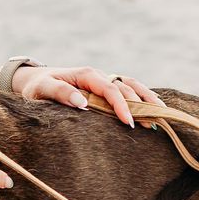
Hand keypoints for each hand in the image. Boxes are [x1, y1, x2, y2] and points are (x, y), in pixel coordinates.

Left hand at [14, 66, 163, 124]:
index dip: (120, 105)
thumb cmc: (38, 86)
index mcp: (86, 74)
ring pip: (132, 85)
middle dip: (140, 105)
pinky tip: (154, 106)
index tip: (128, 123)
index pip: (109, 89)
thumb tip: (82, 102)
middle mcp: (99, 75)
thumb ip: (60, 94)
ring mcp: (104, 80)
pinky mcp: (105, 87)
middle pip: (126, 88)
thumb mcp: (43, 89)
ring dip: (147, 98)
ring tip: (162, 112)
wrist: (36, 80)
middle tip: (152, 125)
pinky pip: (128, 88)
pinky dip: (142, 95)